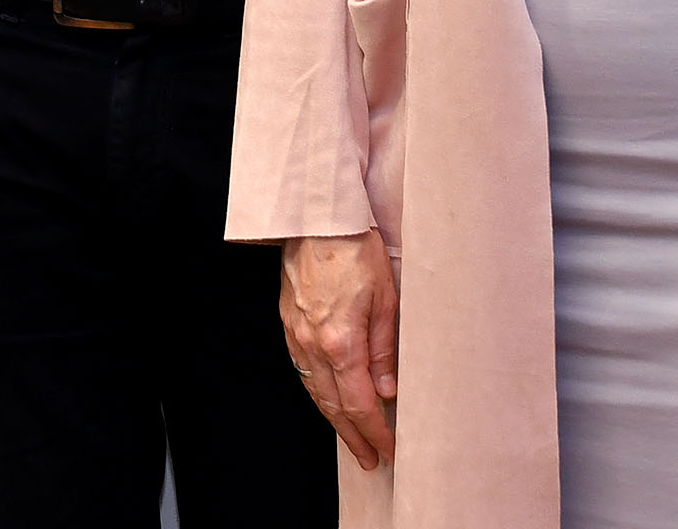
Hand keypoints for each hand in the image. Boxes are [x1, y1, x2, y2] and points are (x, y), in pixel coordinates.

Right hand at [280, 231, 399, 470]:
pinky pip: (303, 369)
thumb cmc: (355, 251)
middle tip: (371, 458)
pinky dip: (318, 392)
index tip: (389, 449)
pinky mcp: (289, 322)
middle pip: (334, 406)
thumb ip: (385, 349)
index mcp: (341, 342)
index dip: (375, 431)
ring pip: (315, 390)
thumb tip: (387, 389)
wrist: (317, 219)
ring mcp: (296, 334)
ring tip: (351, 438)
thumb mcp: (386, 300)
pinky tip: (328, 398)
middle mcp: (313, 344)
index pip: (360, 404)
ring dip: (334, 419)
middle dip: (354, 436)